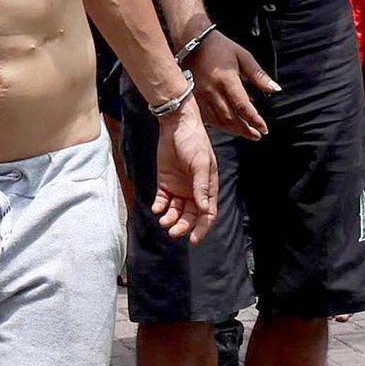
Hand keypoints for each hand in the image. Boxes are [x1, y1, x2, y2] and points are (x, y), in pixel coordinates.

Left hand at [151, 99, 217, 243]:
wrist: (176, 126)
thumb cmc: (194, 142)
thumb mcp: (201, 163)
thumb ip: (201, 186)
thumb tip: (203, 209)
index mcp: (208, 188)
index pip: (207, 214)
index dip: (202, 228)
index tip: (194, 240)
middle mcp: (194, 191)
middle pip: (190, 216)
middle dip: (183, 226)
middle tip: (173, 231)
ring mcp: (179, 188)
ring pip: (176, 211)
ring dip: (170, 218)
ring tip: (164, 220)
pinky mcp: (165, 183)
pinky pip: (162, 200)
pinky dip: (160, 207)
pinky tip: (157, 208)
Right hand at [186, 29, 279, 138]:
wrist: (192, 42)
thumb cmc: (220, 47)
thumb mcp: (243, 56)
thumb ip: (259, 75)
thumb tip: (276, 89)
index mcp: (226, 80)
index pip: (243, 106)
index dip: (255, 120)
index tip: (264, 128)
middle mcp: (212, 90)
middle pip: (230, 118)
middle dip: (245, 130)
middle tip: (257, 135)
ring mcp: (201, 96)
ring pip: (218, 121)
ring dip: (233, 130)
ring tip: (246, 132)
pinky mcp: (193, 98)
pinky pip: (206, 117)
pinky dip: (219, 125)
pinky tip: (228, 126)